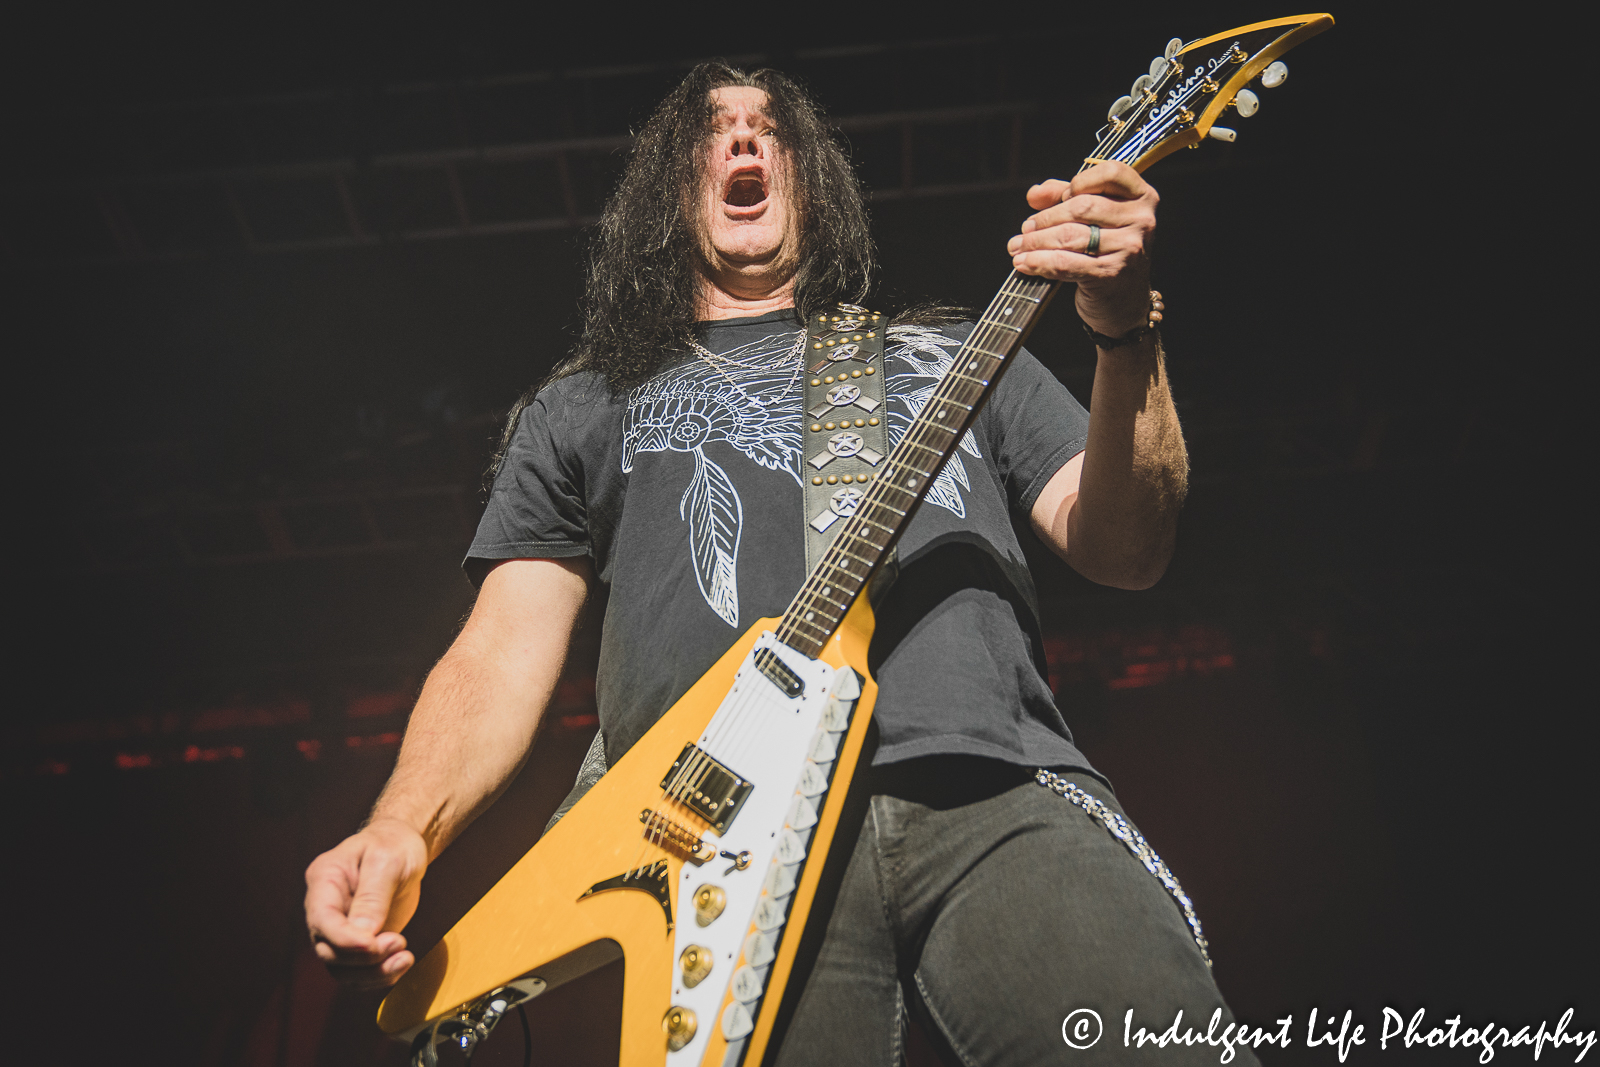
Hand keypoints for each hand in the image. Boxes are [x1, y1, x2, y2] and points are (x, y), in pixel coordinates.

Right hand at [304, 817, 427, 988]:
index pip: (322, 921)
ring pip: (341, 969)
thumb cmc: (393, 845)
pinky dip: (380, 975)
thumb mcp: (387, 860)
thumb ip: (373, 896)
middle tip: (399, 942)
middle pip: (329, 951)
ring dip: (373, 973)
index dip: (344, 940)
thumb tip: (363, 934)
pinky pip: (359, 971)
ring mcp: (340, 928)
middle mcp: (325, 909)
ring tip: (405, 958)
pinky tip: (403, 962)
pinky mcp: (358, 941)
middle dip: (364, 958)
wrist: (402, 846)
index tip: (374, 944)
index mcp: (324, 881)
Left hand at [1007, 161, 1157, 336]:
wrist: (1124, 303)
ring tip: (1018, 248)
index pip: (1110, 172)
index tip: (1060, 198)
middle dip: (1045, 219)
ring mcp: (1129, 247)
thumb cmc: (1107, 254)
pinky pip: (1066, 262)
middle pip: (1081, 206)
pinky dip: (1040, 262)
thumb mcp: (1094, 219)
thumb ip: (1065, 196)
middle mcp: (1142, 219)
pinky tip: (1024, 263)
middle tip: (1025, 230)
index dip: (1079, 181)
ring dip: (1036, 242)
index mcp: (1142, 196)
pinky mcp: (1112, 273)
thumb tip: (1035, 194)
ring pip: (1070, 235)